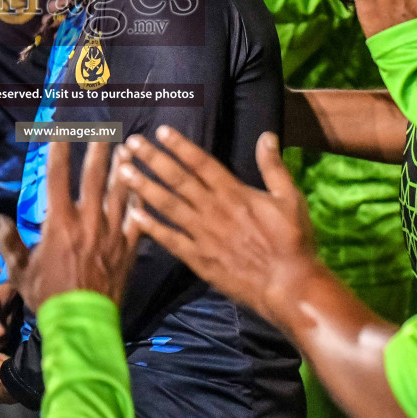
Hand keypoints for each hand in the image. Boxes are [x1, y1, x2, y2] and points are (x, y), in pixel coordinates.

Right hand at [0, 141, 139, 311]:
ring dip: (122, 170)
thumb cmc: (47, 297)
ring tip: (127, 150)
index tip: (59, 131)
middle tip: (103, 131)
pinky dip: (139, 202)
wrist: (81, 324)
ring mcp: (111, 234)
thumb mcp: (19, 271)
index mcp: (60, 223)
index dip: (58, 151)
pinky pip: (138, 220)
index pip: (57, 178)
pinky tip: (142, 189)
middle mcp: (88, 222)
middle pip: (94, 178)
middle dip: (98, 151)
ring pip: (119, 194)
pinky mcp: (127, 249)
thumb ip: (8, 242)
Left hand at [118, 126, 315, 327]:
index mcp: (235, 193)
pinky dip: (151, 227)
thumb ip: (274, 167)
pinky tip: (132, 214)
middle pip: (178, 179)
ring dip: (144, 187)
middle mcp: (214, 210)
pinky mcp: (198, 258)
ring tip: (123, 171)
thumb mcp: (290, 199)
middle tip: (132, 143)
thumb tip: (266, 135)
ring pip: (168, 206)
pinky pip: (169, 239)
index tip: (161, 131)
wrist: (288, 286)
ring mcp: (203, 235)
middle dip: (153, 159)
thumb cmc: (293, 242)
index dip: (181, 146)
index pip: (202, 163)